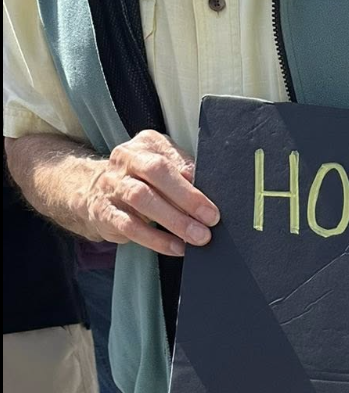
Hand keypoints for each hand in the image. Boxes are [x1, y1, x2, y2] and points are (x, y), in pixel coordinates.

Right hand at [82, 129, 218, 255]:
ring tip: (198, 237)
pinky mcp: (105, 213)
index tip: (212, 204)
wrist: (92, 189)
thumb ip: (183, 170)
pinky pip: (132, 227)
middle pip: (156, 173)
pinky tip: (177, 247)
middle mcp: (125, 161)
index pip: (169, 159)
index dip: (191, 181)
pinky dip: (157, 240)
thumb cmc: (142, 178)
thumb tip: (207, 188)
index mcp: (145, 145)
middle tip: (211, 219)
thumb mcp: (162, 163)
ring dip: (174, 221)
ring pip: (142, 199)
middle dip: (187, 198)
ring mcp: (112, 186)